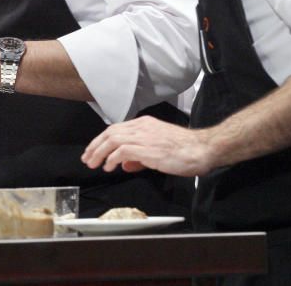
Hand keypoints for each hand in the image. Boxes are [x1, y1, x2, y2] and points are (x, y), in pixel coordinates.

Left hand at [81, 115, 214, 177]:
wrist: (202, 149)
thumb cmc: (185, 150)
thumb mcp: (158, 151)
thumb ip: (140, 157)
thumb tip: (125, 164)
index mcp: (145, 124)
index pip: (116, 129)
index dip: (101, 140)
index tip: (93, 151)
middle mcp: (142, 127)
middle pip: (110, 132)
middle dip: (95, 146)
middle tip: (87, 158)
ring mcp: (144, 136)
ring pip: (112, 139)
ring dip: (99, 152)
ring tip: (94, 164)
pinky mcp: (147, 147)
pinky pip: (122, 150)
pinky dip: (112, 158)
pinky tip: (109, 167)